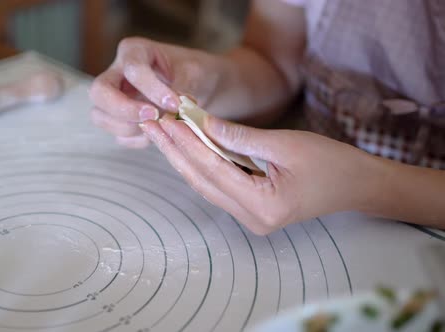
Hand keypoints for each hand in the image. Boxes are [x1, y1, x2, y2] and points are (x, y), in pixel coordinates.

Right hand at [89, 37, 220, 147]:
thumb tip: (170, 110)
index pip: (132, 69)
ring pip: (100, 116)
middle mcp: (116, 72)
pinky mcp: (118, 120)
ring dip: (130, 127)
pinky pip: (118, 136)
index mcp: (133, 51)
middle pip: (99, 92)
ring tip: (161, 126)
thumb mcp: (192, 72)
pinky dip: (137, 139)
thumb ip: (179, 87)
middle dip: (125, 109)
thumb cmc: (194, 72)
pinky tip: (158, 134)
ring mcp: (113, 98)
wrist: (198, 86)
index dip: (151, 89)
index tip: (174, 104)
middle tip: (153, 117)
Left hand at [139, 115, 383, 234]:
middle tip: (152, 126)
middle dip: (175, 152)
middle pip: (202, 181)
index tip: (166, 120)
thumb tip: (204, 124)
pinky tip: (184, 148)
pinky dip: (200, 165)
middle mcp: (252, 219)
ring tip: (161, 134)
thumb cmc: (330, 163)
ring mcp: (250, 219)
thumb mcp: (286, 144)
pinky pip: (217, 186)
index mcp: (263, 206)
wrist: (356, 185)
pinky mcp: (251, 211)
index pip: (212, 170)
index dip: (187, 144)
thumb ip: (241, 137)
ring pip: (205, 185)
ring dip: (183, 158)